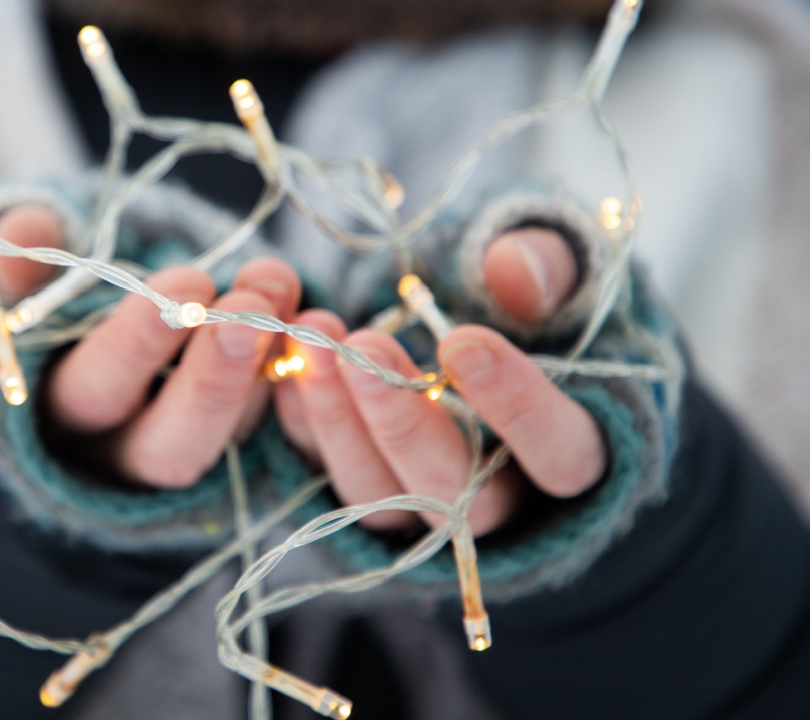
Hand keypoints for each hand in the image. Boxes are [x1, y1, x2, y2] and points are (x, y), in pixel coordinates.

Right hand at [0, 205, 302, 488]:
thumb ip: (20, 259)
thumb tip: (26, 228)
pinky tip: (310, 311)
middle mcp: (126, 451)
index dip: (139, 346)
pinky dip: (295, 373)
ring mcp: (190, 447)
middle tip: (248, 306)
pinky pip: (276, 430)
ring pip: (234, 438)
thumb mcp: (25, 279)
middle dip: (215, 379)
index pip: (97, 395)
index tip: (189, 282)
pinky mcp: (238, 438)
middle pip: (174, 445)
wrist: (95, 329)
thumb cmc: (51, 300)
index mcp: (62, 416)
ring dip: (266, 366)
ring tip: (277, 286)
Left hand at [273, 227, 606, 534]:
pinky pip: (327, 474)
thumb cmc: (536, 305)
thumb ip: (548, 267)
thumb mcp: (558, 271)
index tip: (461, 341)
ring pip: (381, 495)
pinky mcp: (368, 487)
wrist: (477, 336)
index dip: (515, 407)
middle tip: (365, 347)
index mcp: (572, 452)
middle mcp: (499, 494)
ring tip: (312, 344)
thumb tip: (516, 270)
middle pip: (455, 492)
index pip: (558, 456)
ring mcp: (426, 501)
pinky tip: (284, 363)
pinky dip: (302, 423)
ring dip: (338, 422)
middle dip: (402, 422)